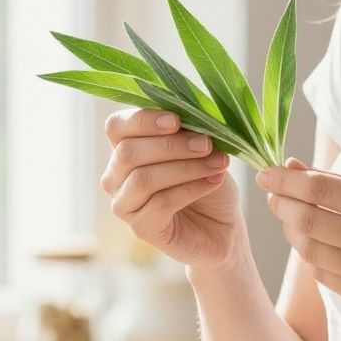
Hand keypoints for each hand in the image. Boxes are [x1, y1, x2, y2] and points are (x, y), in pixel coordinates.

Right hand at [101, 108, 241, 269]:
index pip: (116, 127)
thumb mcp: (201, 149)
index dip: (142, 120)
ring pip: (143, 179)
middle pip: (128, 152)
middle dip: (171, 145)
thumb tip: (189, 112)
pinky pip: (160, 204)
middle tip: (206, 143)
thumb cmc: (209, 181)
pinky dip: (191, 189)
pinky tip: (213, 181)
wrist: (224, 226)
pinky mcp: (142, 228)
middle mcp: (116, 176)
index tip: (176, 120)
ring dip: (184, 167)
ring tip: (217, 163)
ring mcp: (125, 205)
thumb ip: (189, 131)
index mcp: (125, 148)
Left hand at [255, 160, 340, 326]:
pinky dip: (312, 257)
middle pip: (307, 220)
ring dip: (292, 232)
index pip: (322, 189)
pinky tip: (316, 246)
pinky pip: (324, 275)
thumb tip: (295, 167)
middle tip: (272, 196)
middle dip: (280, 205)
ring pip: (309, 250)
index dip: (286, 181)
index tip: (266, 175)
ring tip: (291, 219)